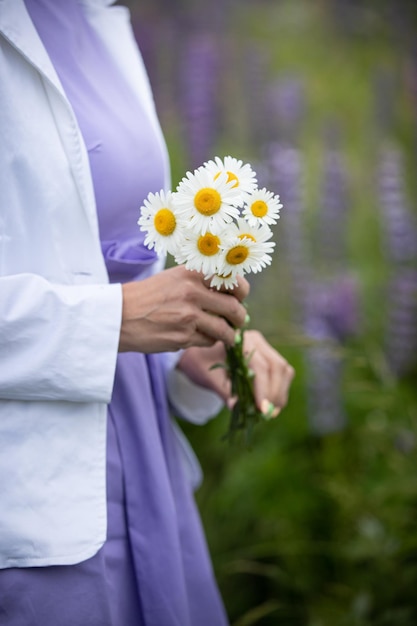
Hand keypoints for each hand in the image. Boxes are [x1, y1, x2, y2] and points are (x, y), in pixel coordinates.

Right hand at [119, 265, 249, 352]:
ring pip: (224, 330)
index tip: (240, 298)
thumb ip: (200, 282)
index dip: (242, 292)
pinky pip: (208, 341)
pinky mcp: (183, 337)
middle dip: (239, 318)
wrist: (120, 315)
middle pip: (234, 309)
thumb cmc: (148, 296)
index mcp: (192, 273)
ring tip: (226, 335)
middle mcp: (193, 292)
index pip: (233, 281)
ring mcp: (189, 316)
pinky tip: (200, 337)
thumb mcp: (173, 278)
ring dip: (229, 335)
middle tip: (237, 321)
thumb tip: (231, 294)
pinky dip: (209, 341)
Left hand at [178, 330, 294, 416]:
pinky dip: (280, 391)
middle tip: (267, 415)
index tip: (262, 410)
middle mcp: (257, 341)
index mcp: (241, 341)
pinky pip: (283, 374)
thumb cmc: (202, 363)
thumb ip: (223, 390)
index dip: (264, 389)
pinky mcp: (270, 358)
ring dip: (280, 393)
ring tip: (269, 413)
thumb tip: (235, 406)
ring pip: (284, 370)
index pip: (260, 366)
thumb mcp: (208, 377)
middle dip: (275, 393)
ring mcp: (266, 348)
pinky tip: (270, 405)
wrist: (201, 354)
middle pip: (277, 367)